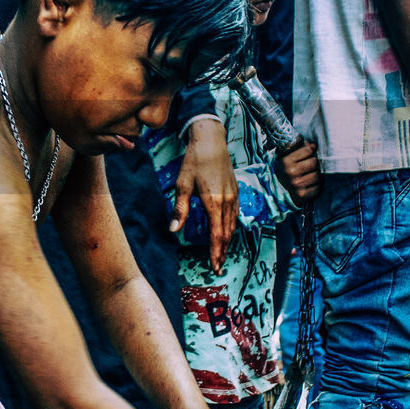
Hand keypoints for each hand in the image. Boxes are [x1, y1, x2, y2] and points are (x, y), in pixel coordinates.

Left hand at [172, 119, 236, 272]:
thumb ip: (180, 209)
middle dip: (222, 251)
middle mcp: (227, 202)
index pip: (216, 234)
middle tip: (218, 267)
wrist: (211, 141)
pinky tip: (226, 233)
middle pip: (227, 234)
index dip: (215, 252)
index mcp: (214, 202)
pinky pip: (235, 216)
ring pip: (233, 226)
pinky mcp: (235, 192)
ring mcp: (234, 196)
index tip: (214, 265)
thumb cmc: (194, 161)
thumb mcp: (182, 185)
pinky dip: (231, 229)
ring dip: (227, 242)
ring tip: (221, 254)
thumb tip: (174, 230)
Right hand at [276, 141, 319, 202]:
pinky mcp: (301, 195)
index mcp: (286, 161)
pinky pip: (318, 187)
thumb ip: (299, 147)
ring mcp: (295, 184)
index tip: (307, 155)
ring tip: (311, 175)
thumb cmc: (287, 170)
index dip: (310, 151)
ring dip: (317, 175)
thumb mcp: (288, 156)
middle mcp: (290, 172)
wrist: (279, 191)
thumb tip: (314, 145)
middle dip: (314, 164)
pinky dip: (317, 186)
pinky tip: (311, 185)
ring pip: (318, 175)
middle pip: (315, 162)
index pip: (309, 150)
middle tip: (310, 166)